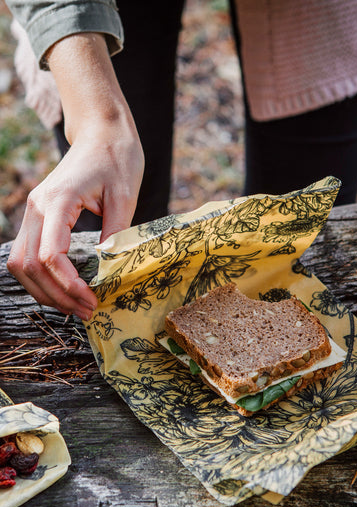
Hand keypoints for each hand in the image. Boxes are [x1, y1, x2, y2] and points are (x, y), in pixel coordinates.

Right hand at [7, 120, 142, 318]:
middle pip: (29, 265)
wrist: (102, 134)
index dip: (69, 285)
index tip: (92, 300)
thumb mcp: (125, 197)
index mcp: (58, 202)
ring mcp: (34, 211)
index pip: (51, 255)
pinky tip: (65, 289)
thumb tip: (110, 270)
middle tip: (87, 312)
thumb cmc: (117, 160)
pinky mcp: (40, 216)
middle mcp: (38, 208)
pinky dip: (41, 277)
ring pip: (21, 262)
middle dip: (56, 295)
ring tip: (76, 307)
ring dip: (45, 290)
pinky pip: (28, 253)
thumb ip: (116, 234)